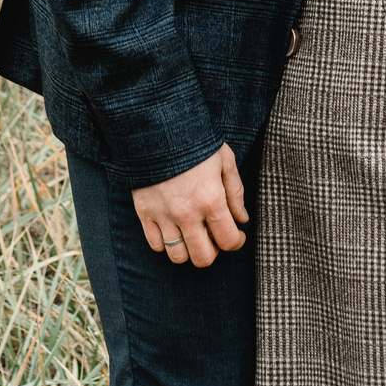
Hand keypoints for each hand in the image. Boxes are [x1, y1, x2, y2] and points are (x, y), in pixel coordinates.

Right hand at [131, 142, 248, 266]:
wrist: (156, 127)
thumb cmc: (196, 142)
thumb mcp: (225, 160)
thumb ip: (236, 193)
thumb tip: (242, 220)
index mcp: (211, 200)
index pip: (228, 241)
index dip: (236, 242)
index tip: (237, 234)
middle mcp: (187, 213)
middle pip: (203, 258)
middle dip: (213, 252)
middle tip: (214, 237)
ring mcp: (163, 215)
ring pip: (178, 256)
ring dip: (189, 250)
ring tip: (193, 235)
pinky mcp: (144, 213)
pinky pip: (155, 245)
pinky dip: (166, 243)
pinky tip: (174, 228)